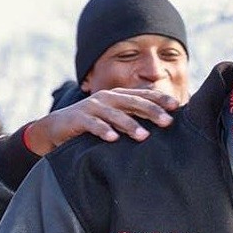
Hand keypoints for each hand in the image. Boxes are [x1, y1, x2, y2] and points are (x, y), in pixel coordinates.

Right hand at [25, 88, 180, 155]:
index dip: (160, 99)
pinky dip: (103, 130)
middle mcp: (107, 98)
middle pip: (133, 102)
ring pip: (115, 114)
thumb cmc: (94, 124)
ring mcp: (92, 107)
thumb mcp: (116, 119)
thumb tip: (163, 124)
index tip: (177, 107)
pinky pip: (92, 124)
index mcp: (119, 96)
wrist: (56, 127)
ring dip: (130, 124)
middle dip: (151, 111)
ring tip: (144, 136)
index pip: (143, 95)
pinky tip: (113, 138)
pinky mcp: (78, 118)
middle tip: (167, 122)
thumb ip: (135, 118)